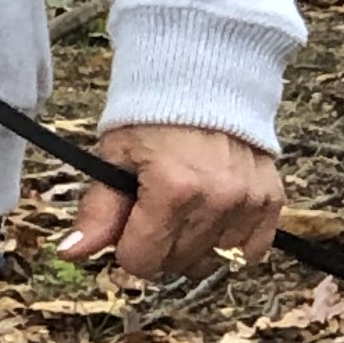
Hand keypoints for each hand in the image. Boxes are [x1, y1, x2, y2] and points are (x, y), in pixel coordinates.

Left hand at [60, 125, 283, 284]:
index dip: (129, 246)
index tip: (131, 221)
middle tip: (157, 209)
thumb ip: (99, 211)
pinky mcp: (271, 200)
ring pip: (211, 263)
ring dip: (194, 247)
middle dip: (160, 245)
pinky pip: (250, 252)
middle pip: (176, 265)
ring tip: (187, 210)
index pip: (142, 261)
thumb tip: (72, 252)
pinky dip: (230, 244)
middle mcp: (217, 199)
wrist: (204, 77)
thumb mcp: (116, 157)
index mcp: (173, 188)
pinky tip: (215, 219)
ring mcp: (248, 201)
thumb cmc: (154, 115)